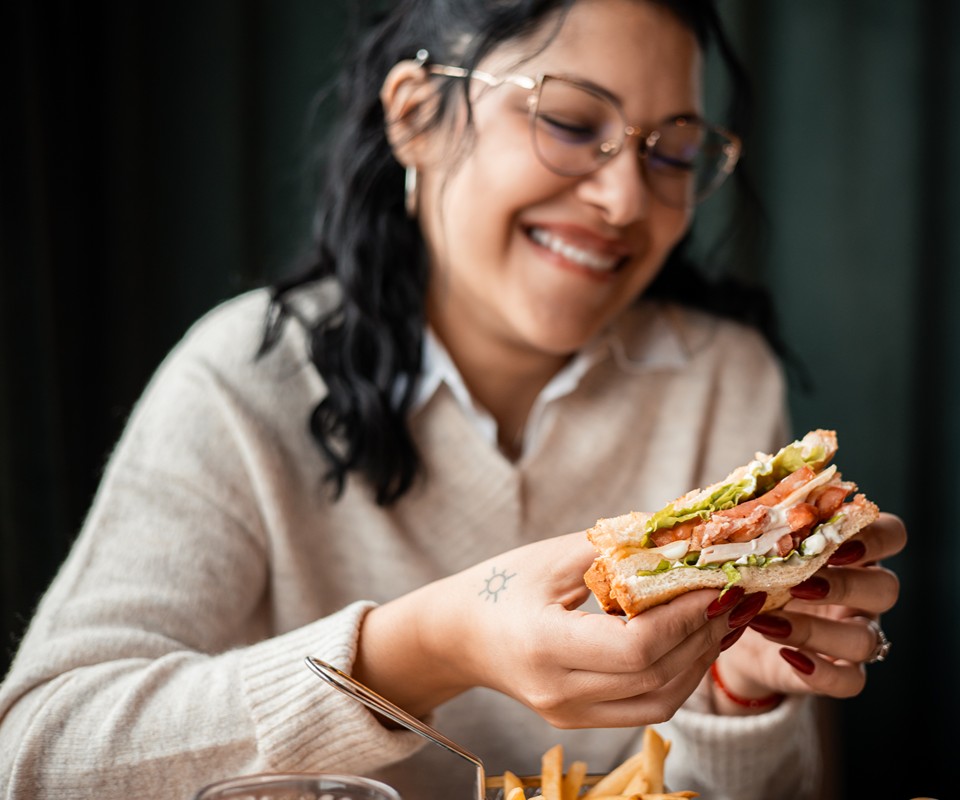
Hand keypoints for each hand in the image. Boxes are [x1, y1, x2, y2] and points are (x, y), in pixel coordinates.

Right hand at [355, 531, 746, 728]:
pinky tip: (692, 641)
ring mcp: (569, 713)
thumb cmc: (498, 585)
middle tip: (734, 596)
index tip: (716, 586)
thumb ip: (617, 549)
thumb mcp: (552, 557)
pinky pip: (644, 706)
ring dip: (699, 660)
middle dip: (704, 636)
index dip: (685, 619)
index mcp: (543, 646)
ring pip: (659, 701)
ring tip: (723, 618)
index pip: (636, 648)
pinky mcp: (579, 719)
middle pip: (656, 678)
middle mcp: (558, 692)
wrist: (457, 635)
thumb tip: (683, 535)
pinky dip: (677, 674)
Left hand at [711, 512, 905, 710]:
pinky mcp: (839, 671)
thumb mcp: (750, 542)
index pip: (890, 534)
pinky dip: (821, 672)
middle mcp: (862, 593)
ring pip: (865, 639)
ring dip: (819, 630)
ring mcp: (854, 634)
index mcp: (849, 549)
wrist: (728, 627)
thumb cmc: (747, 568)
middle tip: (799, 583)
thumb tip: (734, 494)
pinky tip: (786, 655)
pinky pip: (850, 680)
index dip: (874, 538)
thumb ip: (756, 518)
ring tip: (769, 622)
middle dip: (845, 585)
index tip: (836, 540)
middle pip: (885, 588)